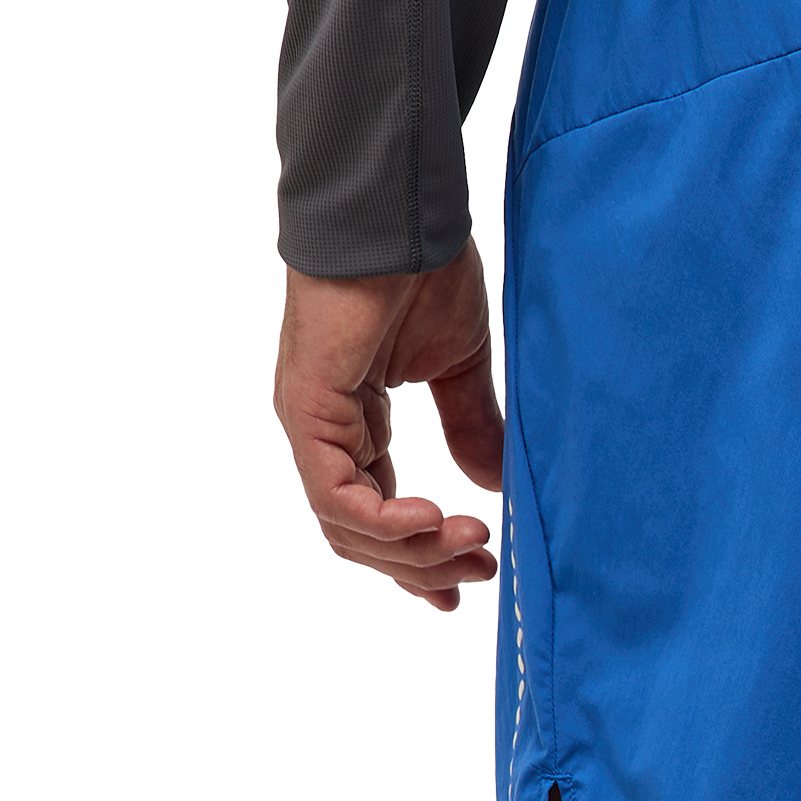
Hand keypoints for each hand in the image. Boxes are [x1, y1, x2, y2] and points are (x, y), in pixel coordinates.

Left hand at [274, 244, 502, 609]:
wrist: (398, 214)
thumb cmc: (422, 270)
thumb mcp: (457, 368)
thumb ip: (470, 428)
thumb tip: (492, 487)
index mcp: (354, 422)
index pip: (376, 514)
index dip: (419, 559)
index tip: (464, 586)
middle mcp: (325, 431)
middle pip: (362, 536)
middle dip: (424, 567)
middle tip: (482, 571)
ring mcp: (311, 423)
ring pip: (348, 527)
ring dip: (413, 551)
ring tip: (472, 545)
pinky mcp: (308, 410)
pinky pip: (337, 496)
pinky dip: (386, 521)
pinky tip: (433, 521)